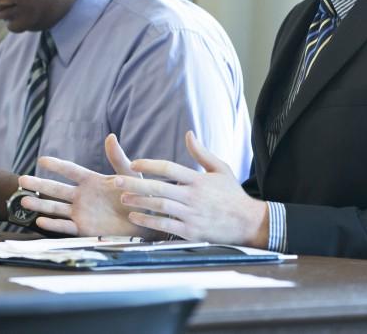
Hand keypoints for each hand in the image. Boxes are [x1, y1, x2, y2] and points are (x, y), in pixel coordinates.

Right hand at [17, 134, 154, 236]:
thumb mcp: (129, 174)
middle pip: (56, 189)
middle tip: (21, 179)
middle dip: (39, 184)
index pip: (70, 170)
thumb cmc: (139, 195)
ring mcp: (81, 212)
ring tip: (23, 200)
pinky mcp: (84, 228)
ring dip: (40, 203)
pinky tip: (40, 221)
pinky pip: (66, 226)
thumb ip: (118, 157)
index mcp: (91, 181)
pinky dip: (53, 224)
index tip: (42, 160)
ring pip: (56, 207)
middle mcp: (82, 196)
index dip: (57, 165)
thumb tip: (110, 136)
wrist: (145, 221)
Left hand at [117, 131, 268, 245]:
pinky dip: (149, 222)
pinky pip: (166, 226)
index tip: (134, 162)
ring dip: (139, 203)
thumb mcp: (221, 169)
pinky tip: (136, 217)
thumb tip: (188, 134)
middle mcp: (193, 196)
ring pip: (160, 207)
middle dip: (136, 184)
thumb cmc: (233, 195)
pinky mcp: (192, 232)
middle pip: (159, 188)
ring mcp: (192, 215)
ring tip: (123, 199)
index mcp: (198, 179)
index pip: (169, 168)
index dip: (150, 164)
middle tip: (117, 182)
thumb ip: (202, 153)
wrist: (250, 223)